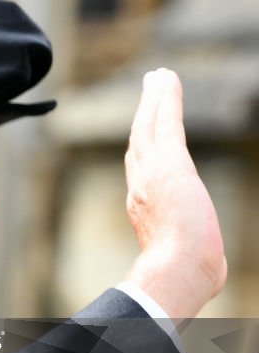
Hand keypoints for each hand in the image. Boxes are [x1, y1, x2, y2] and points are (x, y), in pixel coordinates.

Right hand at [123, 68, 226, 318]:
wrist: (176, 270)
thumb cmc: (183, 276)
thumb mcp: (186, 261)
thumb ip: (194, 256)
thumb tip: (214, 274)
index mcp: (141, 208)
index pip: (139, 170)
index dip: (140, 147)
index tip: (143, 130)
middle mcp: (140, 186)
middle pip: (138, 141)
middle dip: (143, 115)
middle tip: (149, 90)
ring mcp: (152, 172)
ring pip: (148, 126)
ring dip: (153, 99)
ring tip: (158, 77)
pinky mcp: (170, 162)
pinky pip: (166, 122)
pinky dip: (166, 99)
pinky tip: (167, 79)